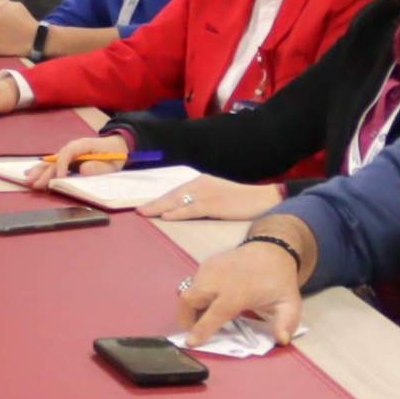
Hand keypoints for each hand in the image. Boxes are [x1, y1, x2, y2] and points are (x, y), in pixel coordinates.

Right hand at [38, 134, 130, 181]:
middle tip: (35, 184)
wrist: (116, 146)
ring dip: (39, 172)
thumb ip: (98, 166)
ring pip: (51, 162)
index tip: (60, 178)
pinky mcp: (67, 160)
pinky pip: (53, 165)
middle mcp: (72, 147)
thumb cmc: (115, 154)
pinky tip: (30, 174)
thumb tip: (82, 170)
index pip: (69, 152)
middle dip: (45, 172)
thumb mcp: (111, 162)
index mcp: (83, 145)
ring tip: (27, 180)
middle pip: (56, 160)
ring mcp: (68, 153)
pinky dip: (42, 170)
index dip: (63, 165)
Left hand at [140, 174, 284, 222]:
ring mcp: (207, 194)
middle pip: (172, 196)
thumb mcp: (217, 195)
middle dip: (154, 204)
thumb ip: (201, 200)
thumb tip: (184, 210)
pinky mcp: (214, 205)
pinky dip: (178, 213)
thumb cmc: (240, 200)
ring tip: (145, 213)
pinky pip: (191, 210)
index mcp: (201, 182)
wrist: (261, 200)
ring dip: (160, 208)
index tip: (145, 205)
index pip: (175, 192)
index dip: (159, 199)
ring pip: (178, 202)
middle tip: (138, 210)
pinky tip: (167, 217)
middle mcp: (201, 185)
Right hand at [174, 239, 304, 347]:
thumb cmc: (279, 281)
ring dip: (191, 307)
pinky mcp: (207, 264)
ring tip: (205, 315)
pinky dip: (196, 295)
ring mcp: (210, 269)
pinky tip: (211, 299)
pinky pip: (194, 283)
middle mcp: (219, 279)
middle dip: (186, 318)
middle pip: (189, 300)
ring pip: (188, 291)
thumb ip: (287, 323)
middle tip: (194, 329)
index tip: (191, 343)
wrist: (271, 249)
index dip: (201, 329)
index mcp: (239, 292)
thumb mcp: (289, 304)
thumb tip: (282, 340)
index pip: (214, 313)